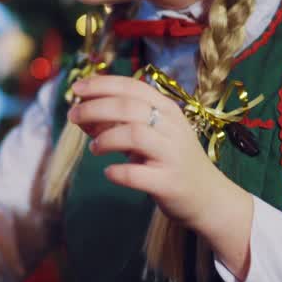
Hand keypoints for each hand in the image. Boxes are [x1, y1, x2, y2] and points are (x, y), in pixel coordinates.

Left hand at [67, 75, 252, 278]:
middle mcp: (172, 127)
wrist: (208, 197)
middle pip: (128, 107)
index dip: (101, 84)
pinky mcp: (169, 182)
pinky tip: (109, 172)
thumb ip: (117, 122)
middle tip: (74, 116)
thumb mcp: (148, 134)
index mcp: (167, 109)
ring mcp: (172, 155)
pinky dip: (117, 172)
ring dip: (106, 138)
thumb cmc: (169, 159)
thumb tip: (81, 112)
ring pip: (134, 135)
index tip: (76, 88)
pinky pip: (137, 174)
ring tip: (95, 148)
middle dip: (94, 108)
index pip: (131, 86)